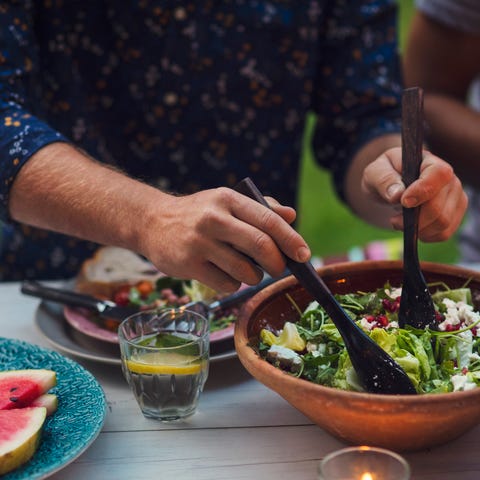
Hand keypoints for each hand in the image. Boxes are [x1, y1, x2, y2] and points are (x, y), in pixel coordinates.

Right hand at [140, 187, 310, 292]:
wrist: (152, 222)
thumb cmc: (198, 213)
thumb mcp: (226, 202)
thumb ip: (260, 208)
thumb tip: (291, 215)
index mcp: (228, 199)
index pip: (268, 219)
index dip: (290, 239)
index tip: (304, 255)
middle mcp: (214, 218)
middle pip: (261, 246)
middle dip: (277, 264)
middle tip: (278, 269)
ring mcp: (199, 243)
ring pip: (245, 271)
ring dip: (253, 276)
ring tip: (244, 269)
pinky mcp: (188, 265)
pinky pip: (226, 284)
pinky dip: (232, 284)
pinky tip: (221, 273)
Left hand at [362, 147, 467, 241]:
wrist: (392, 187)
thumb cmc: (384, 176)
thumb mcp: (375, 172)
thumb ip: (384, 180)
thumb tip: (397, 194)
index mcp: (430, 162)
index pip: (439, 174)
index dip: (422, 191)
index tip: (404, 202)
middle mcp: (449, 179)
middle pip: (438, 206)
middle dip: (413, 219)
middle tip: (394, 220)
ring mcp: (455, 198)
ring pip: (442, 223)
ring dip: (418, 229)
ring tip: (401, 223)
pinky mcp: (454, 214)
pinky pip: (443, 233)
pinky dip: (425, 235)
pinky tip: (414, 228)